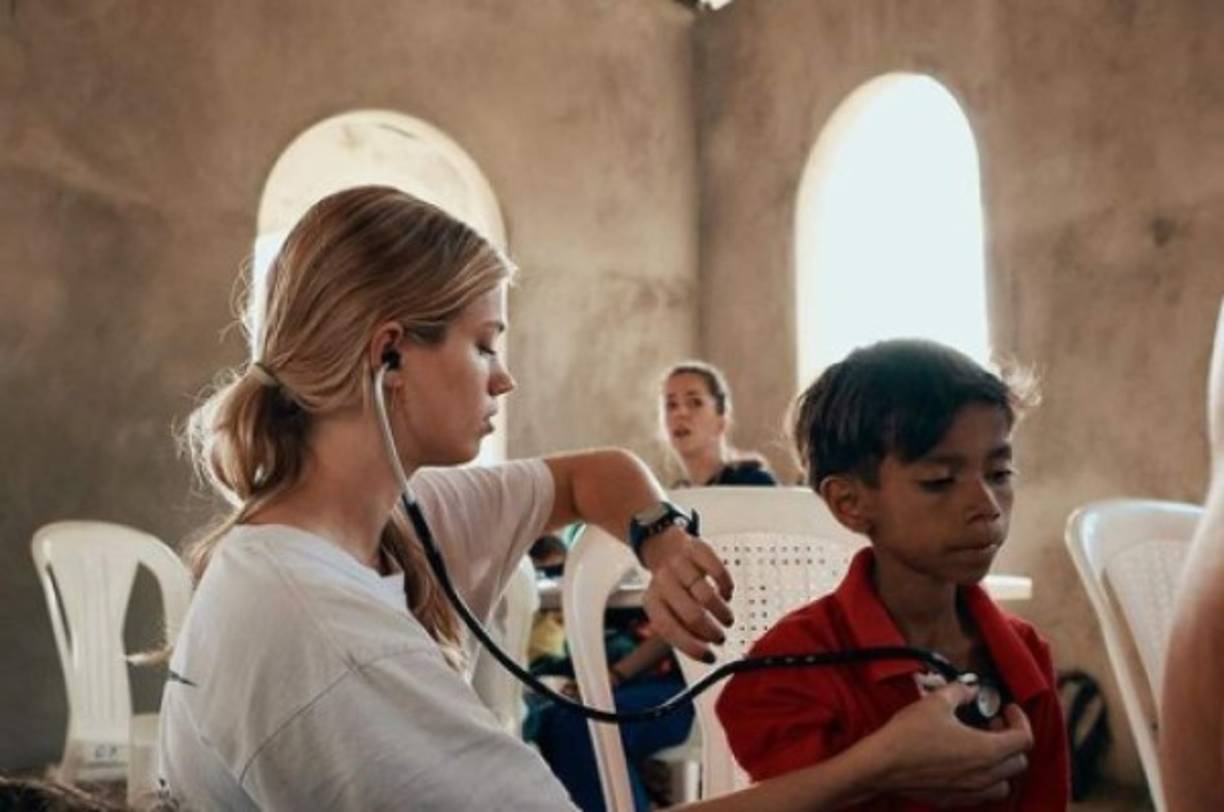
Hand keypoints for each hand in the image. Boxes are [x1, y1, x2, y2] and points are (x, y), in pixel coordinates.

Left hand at [639, 526, 733, 660]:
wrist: (663, 545)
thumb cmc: (668, 584)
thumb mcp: (664, 606)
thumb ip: (679, 628)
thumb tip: (704, 649)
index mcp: (653, 600)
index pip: (669, 629)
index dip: (691, 646)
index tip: (709, 657)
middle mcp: (664, 582)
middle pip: (692, 614)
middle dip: (711, 631)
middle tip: (720, 637)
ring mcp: (681, 565)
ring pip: (706, 595)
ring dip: (721, 613)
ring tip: (726, 619)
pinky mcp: (698, 550)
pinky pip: (718, 571)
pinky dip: (726, 588)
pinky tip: (726, 595)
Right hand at [868, 682, 1032, 805]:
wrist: (882, 766)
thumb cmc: (908, 736)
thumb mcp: (936, 702)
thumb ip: (960, 691)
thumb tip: (969, 688)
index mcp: (987, 750)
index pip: (1024, 738)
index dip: (1020, 719)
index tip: (1007, 709)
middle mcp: (985, 775)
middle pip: (1019, 762)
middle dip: (1011, 740)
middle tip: (992, 724)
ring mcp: (971, 791)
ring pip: (1004, 784)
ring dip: (1001, 765)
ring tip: (983, 748)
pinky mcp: (955, 800)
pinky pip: (983, 795)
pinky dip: (984, 780)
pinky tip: (965, 764)